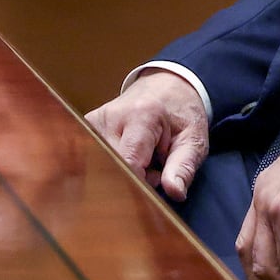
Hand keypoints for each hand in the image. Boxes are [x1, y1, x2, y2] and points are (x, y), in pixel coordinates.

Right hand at [86, 70, 209, 201]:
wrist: (166, 87)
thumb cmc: (181, 115)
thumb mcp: (193, 140)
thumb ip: (183, 167)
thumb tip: (175, 193)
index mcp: (141, 115)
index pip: (128, 164)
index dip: (140, 184)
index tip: (154, 185)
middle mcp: (111, 116)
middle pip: (111, 168)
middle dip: (131, 180)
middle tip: (153, 170)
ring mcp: (94, 122)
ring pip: (102, 168)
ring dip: (122, 172)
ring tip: (142, 161)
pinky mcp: (86, 128)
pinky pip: (95, 160)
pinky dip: (112, 166)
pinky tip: (126, 157)